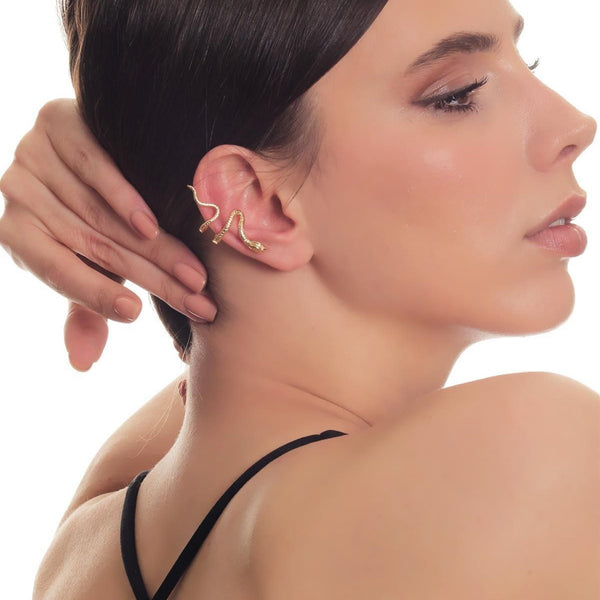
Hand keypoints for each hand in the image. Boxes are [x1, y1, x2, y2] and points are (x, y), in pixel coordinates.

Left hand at [0, 99, 215, 370]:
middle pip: (94, 246)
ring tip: (194, 276)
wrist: (76, 143)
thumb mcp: (83, 260)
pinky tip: (152, 225)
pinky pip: (92, 166)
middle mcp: (19, 196)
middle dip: (151, 279)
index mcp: (17, 234)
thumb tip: (83, 364)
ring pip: (102, 215)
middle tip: (196, 303)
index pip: (56, 270)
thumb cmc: (81, 214)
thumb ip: (84, 304)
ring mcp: (33, 157)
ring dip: (154, 250)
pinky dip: (124, 198)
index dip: (96, 295)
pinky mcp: (57, 123)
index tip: (137, 314)